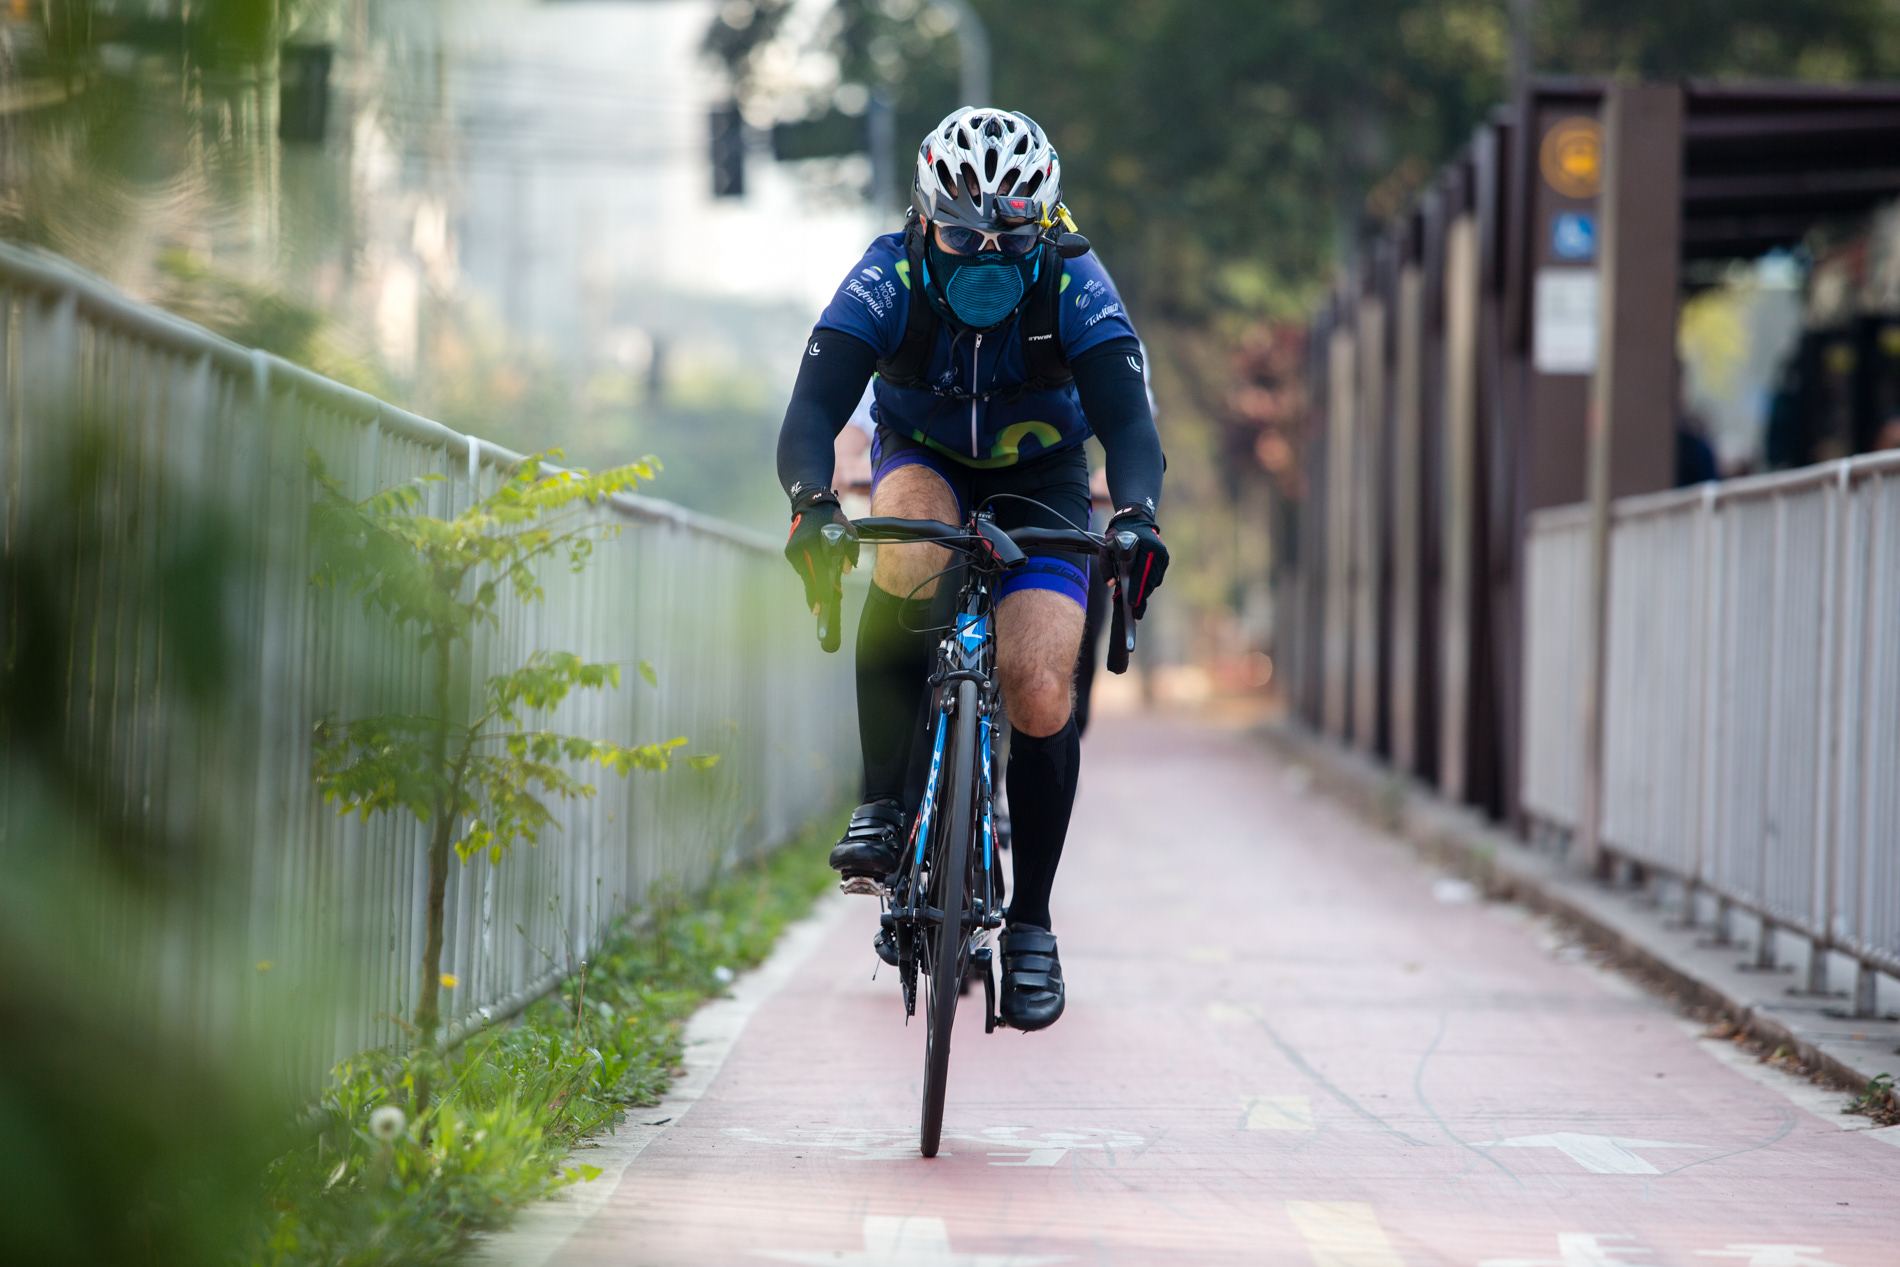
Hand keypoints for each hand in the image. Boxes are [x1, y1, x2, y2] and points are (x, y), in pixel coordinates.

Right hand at [784, 490, 858, 610]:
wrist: (810, 504)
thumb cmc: (831, 518)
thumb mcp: (847, 531)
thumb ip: (850, 551)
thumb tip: (846, 571)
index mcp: (810, 543)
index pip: (816, 571)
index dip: (820, 589)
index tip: (823, 603)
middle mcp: (798, 549)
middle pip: (807, 577)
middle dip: (814, 593)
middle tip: (816, 609)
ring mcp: (792, 551)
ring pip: (805, 573)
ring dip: (814, 581)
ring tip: (824, 593)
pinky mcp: (790, 552)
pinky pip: (802, 567)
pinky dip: (811, 572)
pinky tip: (819, 577)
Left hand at [1106, 507, 1166, 618]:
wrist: (1136, 521)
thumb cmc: (1119, 534)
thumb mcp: (1106, 546)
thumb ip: (1105, 565)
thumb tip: (1111, 584)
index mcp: (1145, 547)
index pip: (1141, 573)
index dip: (1136, 590)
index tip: (1133, 603)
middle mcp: (1157, 552)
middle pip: (1149, 582)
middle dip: (1141, 598)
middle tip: (1135, 613)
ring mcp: (1163, 557)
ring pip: (1154, 582)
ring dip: (1145, 592)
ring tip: (1136, 604)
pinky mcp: (1164, 560)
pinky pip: (1156, 577)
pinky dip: (1148, 584)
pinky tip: (1140, 589)